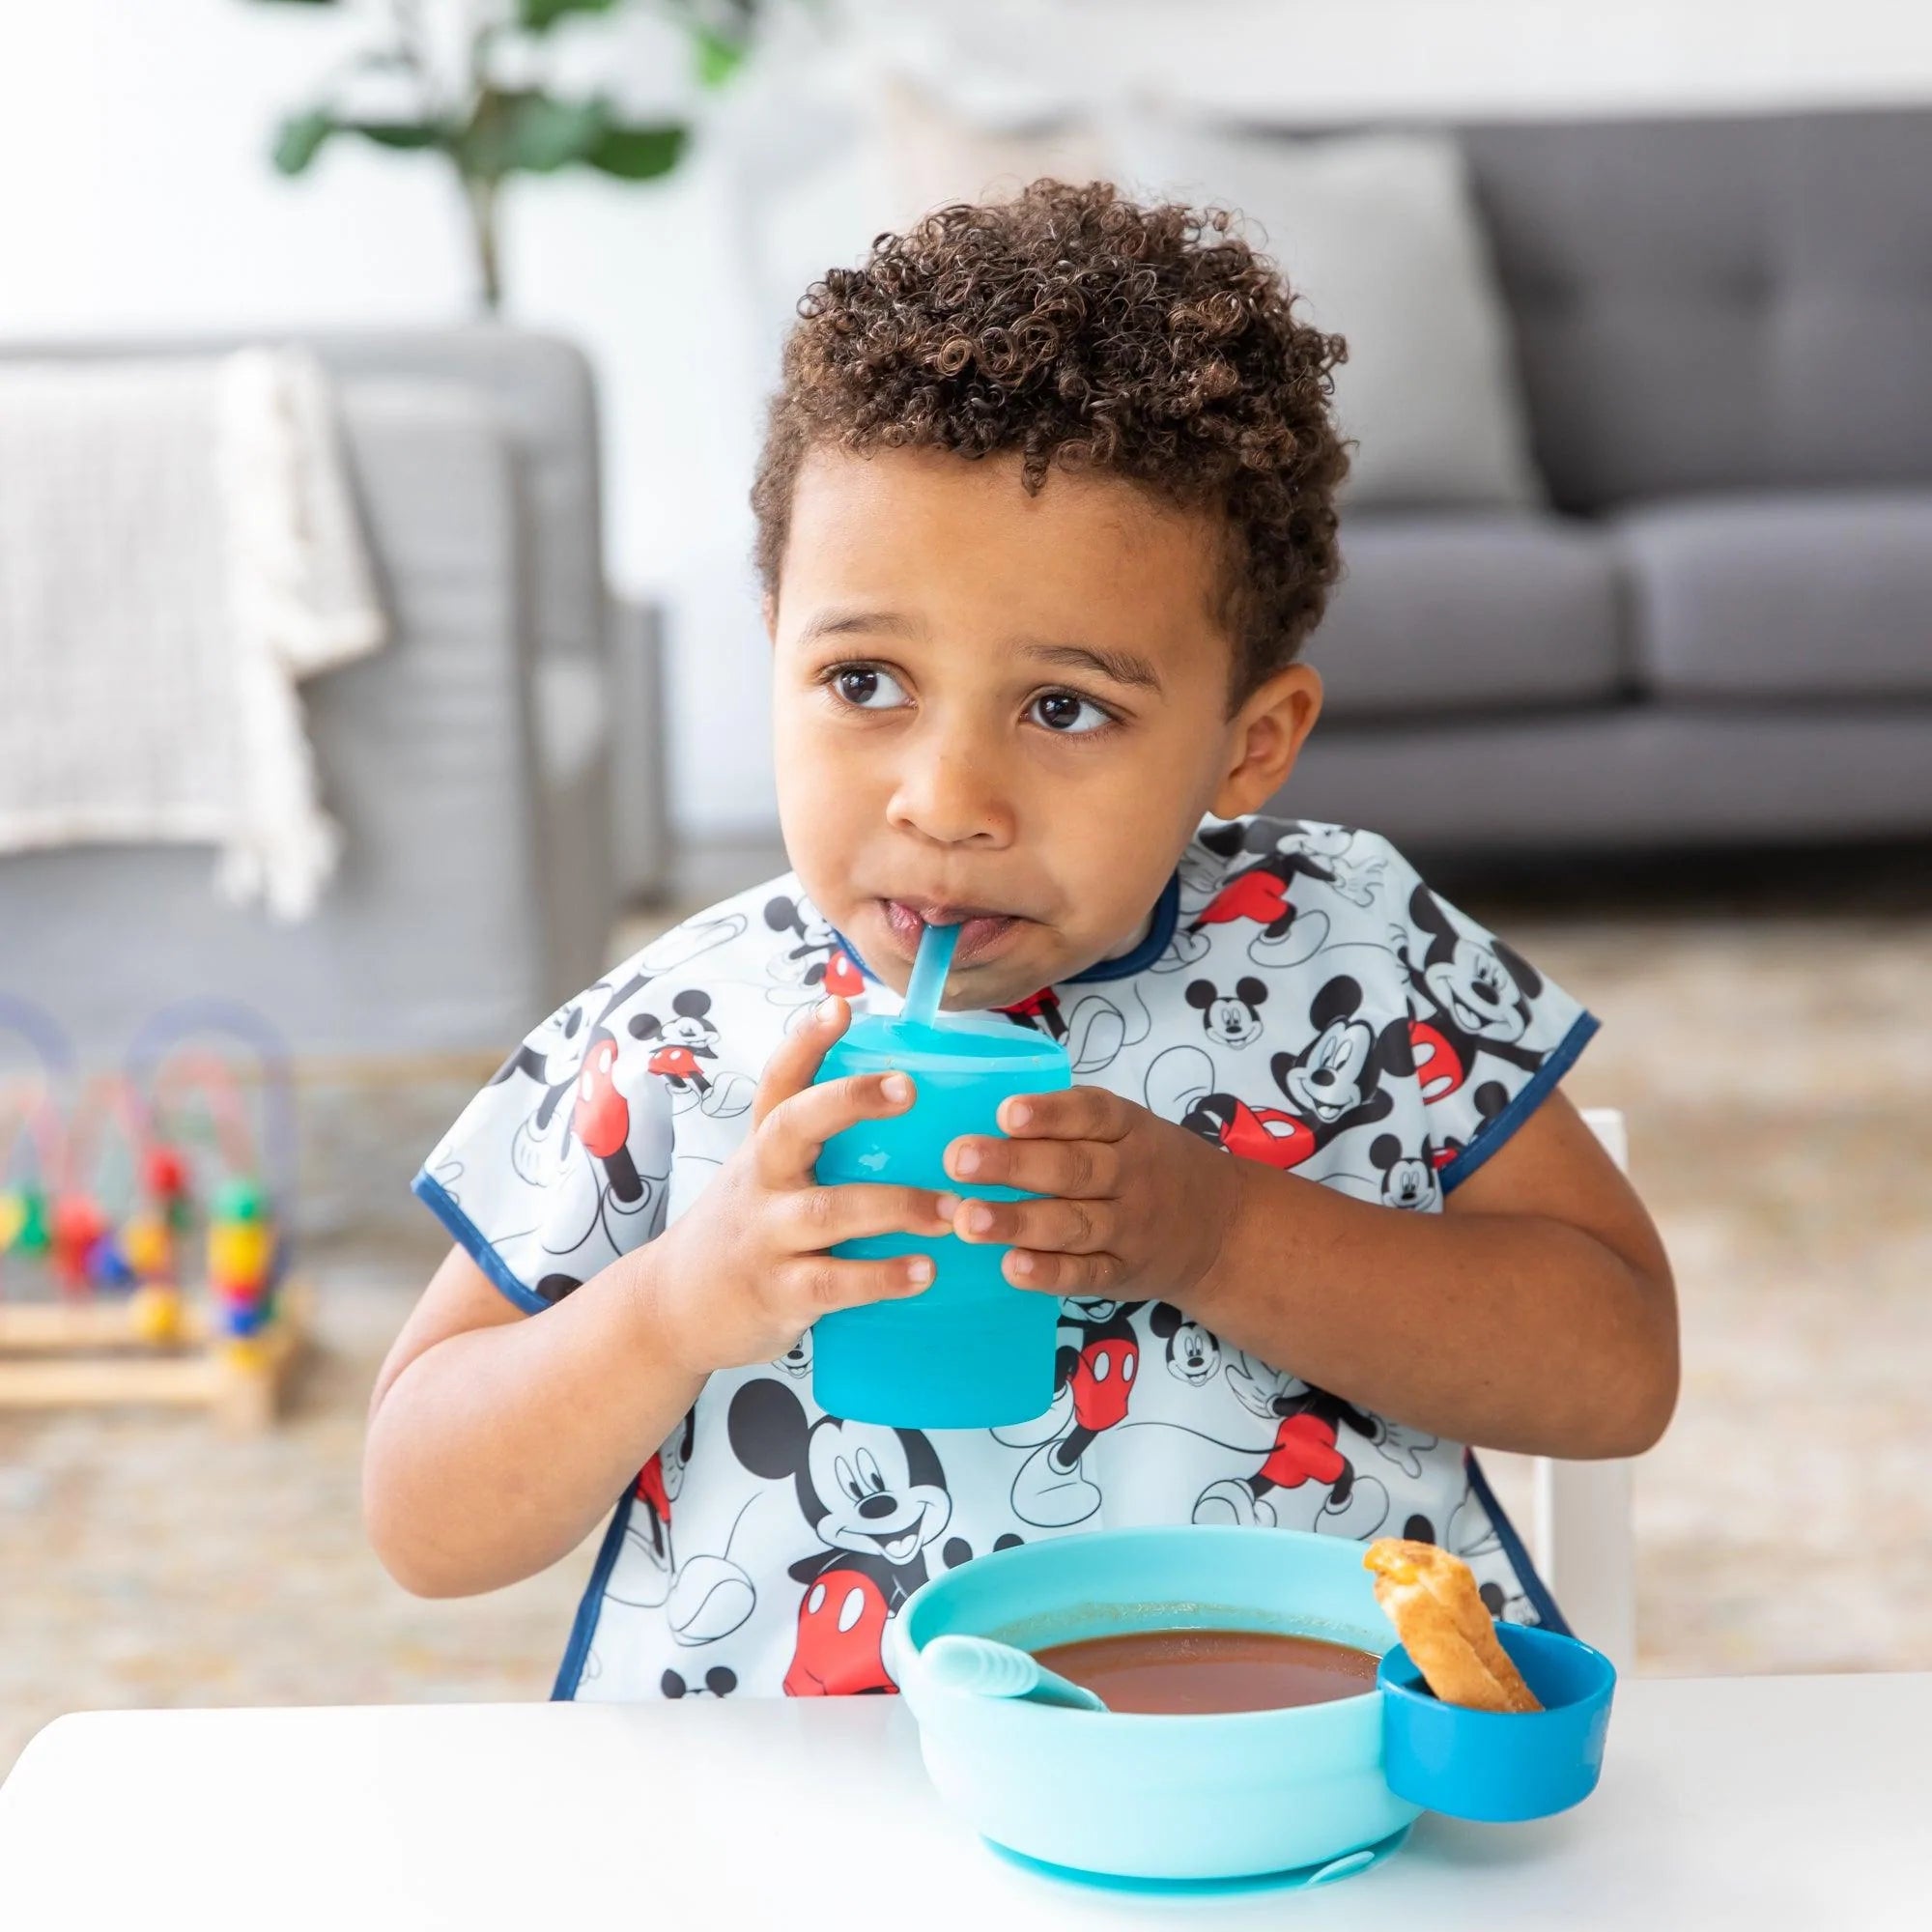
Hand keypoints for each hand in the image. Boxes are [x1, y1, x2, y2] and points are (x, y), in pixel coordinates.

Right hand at [648, 998, 956, 1375]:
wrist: (674, 1312)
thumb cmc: (744, 1232)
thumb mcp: (763, 1177)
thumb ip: (815, 1144)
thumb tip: (907, 1096)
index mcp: (763, 1147)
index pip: (779, 1082)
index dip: (806, 1041)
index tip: (840, 1004)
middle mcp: (759, 1181)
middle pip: (793, 1126)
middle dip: (848, 1100)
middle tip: (908, 1087)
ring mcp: (766, 1236)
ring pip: (827, 1211)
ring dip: (894, 1208)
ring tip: (951, 1209)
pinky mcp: (778, 1293)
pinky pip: (833, 1283)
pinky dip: (880, 1277)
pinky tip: (925, 1272)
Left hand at [943, 1087, 1242, 1302]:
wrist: (1224, 1228)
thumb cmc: (1153, 1165)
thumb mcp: (1129, 1127)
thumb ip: (1069, 1121)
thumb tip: (984, 1117)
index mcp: (1129, 1128)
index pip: (1091, 1114)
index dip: (1049, 1114)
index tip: (1004, 1113)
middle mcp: (1130, 1175)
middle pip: (1072, 1168)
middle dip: (1013, 1164)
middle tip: (959, 1160)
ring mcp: (1128, 1228)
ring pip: (1072, 1223)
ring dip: (1018, 1221)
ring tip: (968, 1219)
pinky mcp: (1123, 1273)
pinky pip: (1085, 1274)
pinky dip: (1049, 1273)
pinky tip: (1010, 1267)